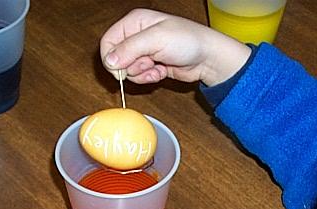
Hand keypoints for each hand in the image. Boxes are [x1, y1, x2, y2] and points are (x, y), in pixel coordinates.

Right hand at [100, 9, 251, 86]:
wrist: (208, 58)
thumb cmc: (188, 41)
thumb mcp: (156, 40)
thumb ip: (130, 49)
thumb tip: (109, 61)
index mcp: (134, 22)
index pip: (108, 41)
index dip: (111, 58)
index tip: (121, 69)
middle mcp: (137, 35)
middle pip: (116, 58)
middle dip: (131, 66)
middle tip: (148, 63)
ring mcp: (144, 51)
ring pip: (128, 70)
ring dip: (142, 73)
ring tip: (157, 66)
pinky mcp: (151, 65)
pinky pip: (139, 76)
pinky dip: (149, 78)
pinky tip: (161, 72)